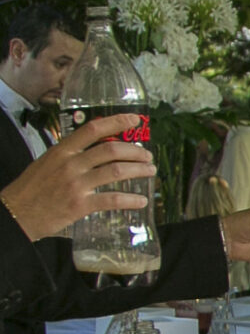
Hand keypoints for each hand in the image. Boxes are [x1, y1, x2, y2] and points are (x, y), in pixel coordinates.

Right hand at [0, 115, 154, 241]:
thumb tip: (96, 150)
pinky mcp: (79, 205)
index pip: (93, 129)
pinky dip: (130, 200)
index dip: (117, 122)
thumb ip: (70, 155)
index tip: (135, 120)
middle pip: (111, 150)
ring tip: (150, 171)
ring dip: (138, 170)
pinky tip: (141, 200)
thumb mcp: (47, 163)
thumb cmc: (31, 189)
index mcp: (62, 150)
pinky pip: (111, 199)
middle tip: (147, 155)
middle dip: (135, 151)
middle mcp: (70, 164)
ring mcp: (75, 184)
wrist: (16, 213)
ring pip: (115, 171)